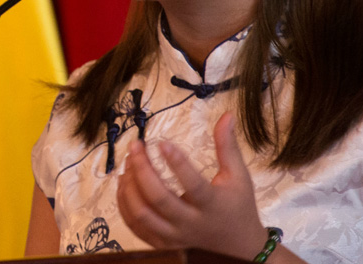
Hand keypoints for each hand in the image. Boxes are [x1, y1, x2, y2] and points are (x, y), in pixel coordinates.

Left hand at [116, 112, 267, 257]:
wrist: (239, 247)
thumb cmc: (238, 206)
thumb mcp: (238, 175)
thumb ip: (228, 146)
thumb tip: (227, 115)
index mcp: (212, 205)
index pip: (192, 184)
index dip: (176, 163)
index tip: (161, 141)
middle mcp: (191, 224)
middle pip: (159, 199)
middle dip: (142, 170)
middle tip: (135, 146)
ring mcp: (174, 237)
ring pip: (143, 215)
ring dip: (130, 186)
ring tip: (128, 162)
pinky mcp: (163, 244)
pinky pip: (136, 227)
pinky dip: (125, 205)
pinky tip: (123, 183)